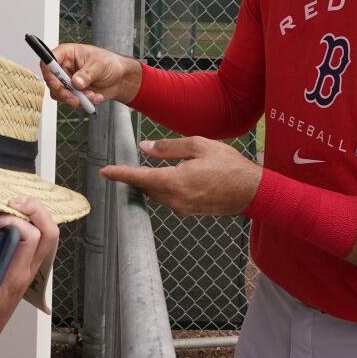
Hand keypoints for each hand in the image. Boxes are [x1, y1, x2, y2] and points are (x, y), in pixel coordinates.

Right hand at [0, 198, 58, 347]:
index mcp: (15, 278)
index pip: (29, 239)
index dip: (14, 222)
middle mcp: (27, 269)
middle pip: (49, 232)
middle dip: (34, 210)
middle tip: (9, 203)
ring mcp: (29, 265)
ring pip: (48, 232)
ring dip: (33, 213)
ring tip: (8, 206)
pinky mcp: (25, 263)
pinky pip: (38, 236)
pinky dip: (28, 220)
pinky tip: (7, 217)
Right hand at [39, 43, 139, 109]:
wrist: (120, 79)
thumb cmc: (110, 64)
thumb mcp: (100, 65)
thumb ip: (87, 74)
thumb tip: (75, 82)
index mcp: (67, 54)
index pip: (48, 61)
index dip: (49, 73)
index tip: (57, 84)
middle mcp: (64, 68)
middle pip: (51, 81)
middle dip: (64, 93)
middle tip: (75, 99)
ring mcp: (67, 82)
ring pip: (59, 95)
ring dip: (75, 99)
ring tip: (91, 96)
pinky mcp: (72, 93)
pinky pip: (70, 102)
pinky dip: (83, 102)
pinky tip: (95, 97)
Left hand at [99, 137, 261, 216]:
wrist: (253, 192)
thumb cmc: (229, 165)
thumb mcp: (199, 146)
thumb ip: (169, 147)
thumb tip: (145, 147)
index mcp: (176, 181)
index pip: (139, 177)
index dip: (119, 174)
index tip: (103, 172)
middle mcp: (176, 199)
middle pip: (145, 187)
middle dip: (134, 177)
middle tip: (120, 168)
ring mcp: (182, 208)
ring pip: (156, 194)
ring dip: (150, 182)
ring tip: (147, 170)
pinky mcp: (189, 212)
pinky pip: (169, 199)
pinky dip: (163, 188)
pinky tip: (170, 178)